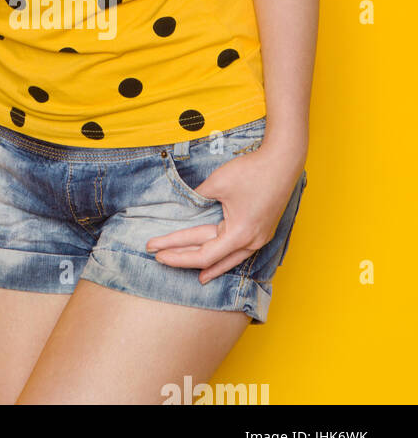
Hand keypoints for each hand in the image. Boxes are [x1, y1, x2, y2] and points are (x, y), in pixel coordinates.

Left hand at [144, 143, 305, 283]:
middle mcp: (251, 242)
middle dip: (183, 258)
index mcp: (239, 234)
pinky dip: (225, 256)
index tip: (155, 251)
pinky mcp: (262, 231)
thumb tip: (185, 207)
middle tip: (159, 257)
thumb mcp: (216, 184)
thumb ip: (197, 199)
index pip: (202, 254)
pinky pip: (239, 250)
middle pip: (212, 258)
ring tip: (195, 275)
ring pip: (228, 258)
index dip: (177, 254)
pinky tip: (221, 260)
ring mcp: (259, 238)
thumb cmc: (252, 172)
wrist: (282, 162)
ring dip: (208, 265)